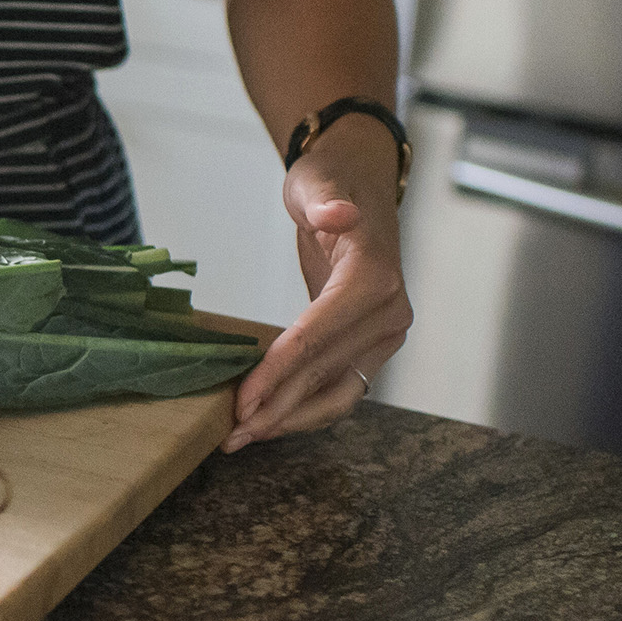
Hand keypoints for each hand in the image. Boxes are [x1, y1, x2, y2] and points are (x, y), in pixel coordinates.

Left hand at [222, 118, 410, 451]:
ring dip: (292, 419)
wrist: (358, 182)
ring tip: (244, 438)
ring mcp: (384, 333)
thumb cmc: (332, 182)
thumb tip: (337, 212)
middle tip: (232, 434)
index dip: (279, 371)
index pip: (319, 336)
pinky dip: (305, 406)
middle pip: (326, 372)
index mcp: (375, 279)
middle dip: (278, 406)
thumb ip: (324, 201)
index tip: (243, 401)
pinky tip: (270, 420)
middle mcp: (389, 313)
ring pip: (339, 391)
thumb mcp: (318, 182)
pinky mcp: (370, 343)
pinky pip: (340, 385)